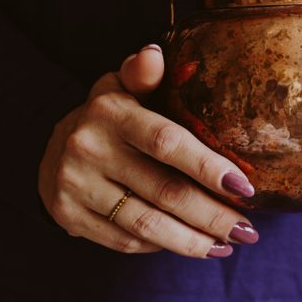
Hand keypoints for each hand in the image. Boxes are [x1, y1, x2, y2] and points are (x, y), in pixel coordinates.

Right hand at [38, 44, 258, 257]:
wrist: (53, 147)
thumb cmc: (110, 115)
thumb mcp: (123, 86)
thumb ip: (144, 74)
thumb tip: (155, 54)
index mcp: (110, 111)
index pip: (166, 142)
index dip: (208, 166)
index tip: (245, 187)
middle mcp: (88, 148)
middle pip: (164, 191)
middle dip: (212, 215)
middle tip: (248, 229)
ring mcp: (75, 185)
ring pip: (147, 225)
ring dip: (193, 241)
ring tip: (227, 244)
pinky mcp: (68, 216)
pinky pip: (125, 242)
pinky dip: (162, 247)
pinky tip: (191, 245)